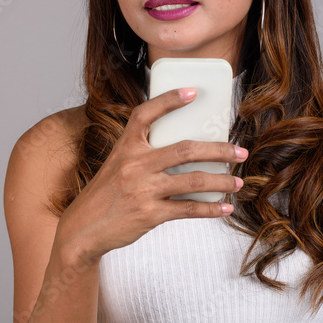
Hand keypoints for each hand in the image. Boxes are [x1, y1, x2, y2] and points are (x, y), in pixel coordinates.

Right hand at [56, 88, 247, 264]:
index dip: (168, 100)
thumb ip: (143, 157)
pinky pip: (188, 209)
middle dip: (219, 150)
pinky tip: (224, 208)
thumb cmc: (104, 196)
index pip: (145, 115)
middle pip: (185, 149)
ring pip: (193, 180)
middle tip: (239, 151)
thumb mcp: (116, 167)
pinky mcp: (150, 214)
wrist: (83, 229)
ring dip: (221, 181)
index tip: (193, 92)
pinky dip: (211, 208)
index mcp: (124, 148)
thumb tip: (185, 153)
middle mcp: (134, 165)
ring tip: (237, 181)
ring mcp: (143, 190)